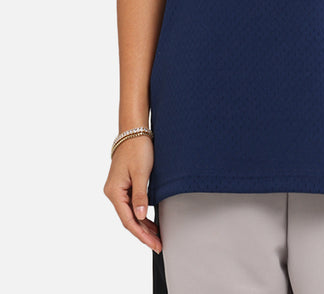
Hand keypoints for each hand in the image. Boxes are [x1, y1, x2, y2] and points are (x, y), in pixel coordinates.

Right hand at [103, 136, 161, 252]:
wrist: (134, 131)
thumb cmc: (137, 148)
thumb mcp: (142, 172)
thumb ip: (140, 196)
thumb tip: (141, 217)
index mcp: (114, 191)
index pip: (128, 220)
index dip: (141, 234)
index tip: (154, 243)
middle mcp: (113, 193)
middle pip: (128, 219)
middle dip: (143, 233)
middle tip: (158, 244)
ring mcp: (117, 189)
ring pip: (130, 214)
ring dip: (143, 225)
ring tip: (157, 236)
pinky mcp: (123, 186)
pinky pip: (131, 205)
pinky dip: (141, 214)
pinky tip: (150, 221)